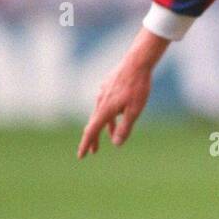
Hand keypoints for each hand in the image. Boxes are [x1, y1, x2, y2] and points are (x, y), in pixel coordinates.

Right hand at [77, 29, 167, 156]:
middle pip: (94, 123)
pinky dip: (109, 112)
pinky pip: (106, 103)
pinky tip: (116, 112)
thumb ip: (125, 128)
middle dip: (93, 138)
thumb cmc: (138, 87)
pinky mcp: (108, 85)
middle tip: (92, 151)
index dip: (85, 144)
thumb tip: (116, 144)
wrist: (138, 62)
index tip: (81, 156)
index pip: (91, 131)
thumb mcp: (134, 111)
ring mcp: (103, 92)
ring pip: (101, 113)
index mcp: (105, 109)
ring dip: (104, 125)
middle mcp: (100, 101)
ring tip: (109, 134)